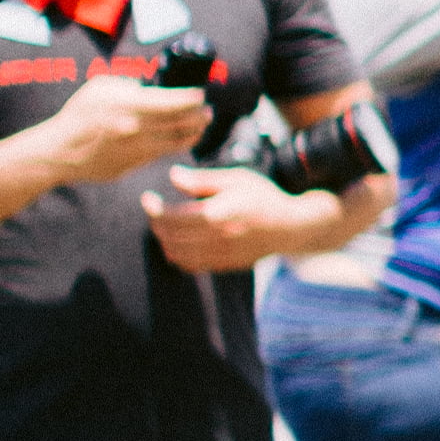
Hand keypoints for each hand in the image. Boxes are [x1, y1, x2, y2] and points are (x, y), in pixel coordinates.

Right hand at [33, 78, 210, 189]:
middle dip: (201, 115)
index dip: (194, 98)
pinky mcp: (137, 164)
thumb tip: (151, 88)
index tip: (200, 94)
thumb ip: (129, 85)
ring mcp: (140, 149)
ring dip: (195, 132)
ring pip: (179, 141)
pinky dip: (178, 145)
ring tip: (202, 124)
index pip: (177, 101)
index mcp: (132, 105)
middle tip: (208, 110)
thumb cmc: (79, 115)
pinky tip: (183, 138)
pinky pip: (165, 153)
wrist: (61, 152)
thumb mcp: (102, 88)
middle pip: (184, 122)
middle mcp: (140, 128)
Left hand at [143, 163, 332, 272]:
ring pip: (175, 253)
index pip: (172, 217)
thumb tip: (173, 175)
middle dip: (155, 223)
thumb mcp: (236, 179)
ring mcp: (220, 255)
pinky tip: (177, 241)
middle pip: (169, 236)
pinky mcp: (223, 265)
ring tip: (164, 225)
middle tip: (154, 209)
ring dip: (163, 240)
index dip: (153, 208)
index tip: (147, 197)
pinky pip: (189, 265)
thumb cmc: (264, 197)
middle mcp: (217, 237)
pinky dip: (175, 255)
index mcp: (218, 214)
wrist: (291, 227)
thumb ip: (202, 180)